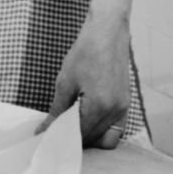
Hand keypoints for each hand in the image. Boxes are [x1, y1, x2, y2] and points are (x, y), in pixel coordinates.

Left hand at [36, 9, 130, 147]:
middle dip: (75, 140)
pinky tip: (87, 121)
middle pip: (94, 139)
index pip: (80, 135)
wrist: (107, 32)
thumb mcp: (66, 81)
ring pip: (107, 138)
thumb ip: (58, 109)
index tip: (47, 138)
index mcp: (99, 106)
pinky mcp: (126, 103)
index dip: (62, 138)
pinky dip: (102, 130)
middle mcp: (115, 111)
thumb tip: (46, 129)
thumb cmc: (85, 52)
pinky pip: (116, 128)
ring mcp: (123, 108)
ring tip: (71, 128)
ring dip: (90, 138)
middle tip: (56, 133)